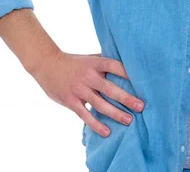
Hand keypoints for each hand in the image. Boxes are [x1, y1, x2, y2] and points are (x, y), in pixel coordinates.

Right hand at [30, 50, 144, 137]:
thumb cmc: (74, 62)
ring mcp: (79, 89)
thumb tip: (127, 64)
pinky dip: (96, 124)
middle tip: (141, 106)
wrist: (47, 64)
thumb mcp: (90, 58)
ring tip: (129, 120)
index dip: (128, 73)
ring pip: (100, 104)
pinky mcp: (71, 101)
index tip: (142, 80)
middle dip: (126, 98)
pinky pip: (85, 115)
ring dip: (115, 113)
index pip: (115, 66)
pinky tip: (107, 131)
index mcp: (95, 63)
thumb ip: (105, 63)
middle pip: (110, 88)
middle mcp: (88, 76)